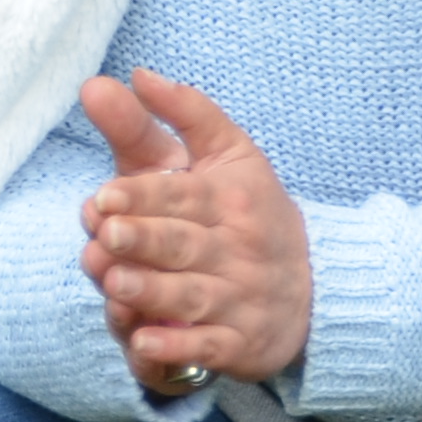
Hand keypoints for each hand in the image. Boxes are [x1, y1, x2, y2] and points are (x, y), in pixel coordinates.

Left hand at [79, 70, 311, 396]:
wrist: (317, 285)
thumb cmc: (248, 212)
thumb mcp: (228, 156)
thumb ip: (181, 112)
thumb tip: (132, 73)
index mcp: (230, 197)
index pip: (181, 195)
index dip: (143, 196)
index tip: (104, 197)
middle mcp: (236, 248)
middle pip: (182, 245)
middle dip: (144, 240)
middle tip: (107, 234)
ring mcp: (238, 299)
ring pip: (190, 296)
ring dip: (152, 292)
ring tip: (115, 283)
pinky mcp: (238, 344)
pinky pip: (206, 348)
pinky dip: (176, 349)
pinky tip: (144, 343)